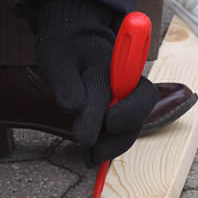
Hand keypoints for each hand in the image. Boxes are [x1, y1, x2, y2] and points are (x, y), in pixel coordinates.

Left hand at [28, 0, 157, 164]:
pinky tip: (91, 154)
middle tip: (97, 151)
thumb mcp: (57, 61)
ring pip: (131, 125)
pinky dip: (109, 144)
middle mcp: (127, 80)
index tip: (108, 125)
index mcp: (115, 65)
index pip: (130, 90)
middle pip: (141, 110)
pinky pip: (121, 129)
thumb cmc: (65, 48)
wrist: (71, 39)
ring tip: (90, 158)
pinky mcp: (119, 107)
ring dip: (114, 145)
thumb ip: (67, 84)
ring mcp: (126, 95)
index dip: (125, 112)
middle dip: (121, 136)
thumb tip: (75, 108)